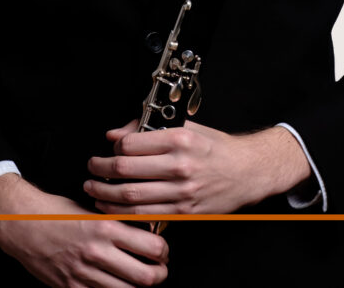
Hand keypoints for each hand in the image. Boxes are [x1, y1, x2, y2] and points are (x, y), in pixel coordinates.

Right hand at [0, 173, 167, 286]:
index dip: (164, 253)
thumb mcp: (95, 212)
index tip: (162, 253)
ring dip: (137, 287)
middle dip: (159, 275)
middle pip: (147, 276)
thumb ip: (122, 225)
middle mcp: (97, 252)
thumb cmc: (58, 214)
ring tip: (138, 279)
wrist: (20, 224)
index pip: (155, 248)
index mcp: (107, 229)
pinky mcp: (68, 286)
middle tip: (158, 270)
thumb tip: (149, 236)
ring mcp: (82, 272)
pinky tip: (114, 284)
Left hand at [82, 122, 310, 215]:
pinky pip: (143, 214)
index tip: (108, 150)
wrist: (251, 171)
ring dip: (103, 194)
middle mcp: (181, 165)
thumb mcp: (190, 129)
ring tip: (93, 189)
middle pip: (124, 169)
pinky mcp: (184, 210)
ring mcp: (182, 191)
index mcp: (181, 140)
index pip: (130, 144)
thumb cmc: (219, 149)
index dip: (112, 147)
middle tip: (92, 168)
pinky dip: (120, 212)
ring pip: (129, 196)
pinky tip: (110, 207)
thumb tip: (115, 135)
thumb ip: (151, 130)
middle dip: (99, 170)